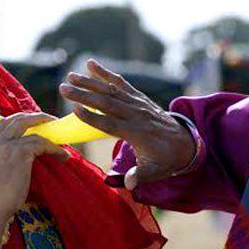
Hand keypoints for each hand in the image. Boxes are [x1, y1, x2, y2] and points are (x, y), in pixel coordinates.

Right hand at [0, 112, 68, 219]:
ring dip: (51, 139)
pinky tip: (62, 155)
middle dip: (38, 117)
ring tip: (61, 147)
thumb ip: (8, 156)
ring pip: (35, 134)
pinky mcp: (21, 153)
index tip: (36, 120)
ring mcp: (8, 146)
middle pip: (20, 119)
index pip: (5, 122)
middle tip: (52, 121)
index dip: (22, 118)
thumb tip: (30, 151)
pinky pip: (43, 144)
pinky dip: (55, 149)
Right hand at [59, 59, 194, 188]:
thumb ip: (140, 175)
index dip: (92, 117)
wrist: (185, 142)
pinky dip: (106, 74)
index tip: (74, 109)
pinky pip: (121, 84)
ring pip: (112, 91)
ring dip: (91, 82)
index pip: (111, 124)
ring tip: (71, 76)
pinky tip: (91, 64)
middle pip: (107, 103)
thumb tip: (128, 184)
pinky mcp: (139, 98)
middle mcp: (137, 115)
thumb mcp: (155, 172)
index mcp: (137, 134)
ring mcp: (138, 104)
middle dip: (85, 95)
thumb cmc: (166, 160)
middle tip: (63, 88)